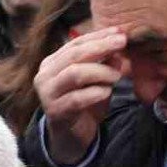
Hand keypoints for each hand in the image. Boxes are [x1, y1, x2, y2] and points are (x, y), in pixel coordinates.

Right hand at [33, 27, 127, 166]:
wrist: (72, 135)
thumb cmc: (83, 103)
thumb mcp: (96, 79)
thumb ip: (104, 62)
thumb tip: (118, 48)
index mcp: (53, 63)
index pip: (75, 43)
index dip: (98, 36)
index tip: (120, 32)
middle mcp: (45, 75)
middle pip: (73, 55)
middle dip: (100, 47)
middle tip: (122, 43)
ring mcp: (47, 94)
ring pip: (74, 74)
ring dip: (100, 71)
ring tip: (116, 76)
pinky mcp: (55, 112)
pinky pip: (76, 99)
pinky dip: (95, 93)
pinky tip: (107, 92)